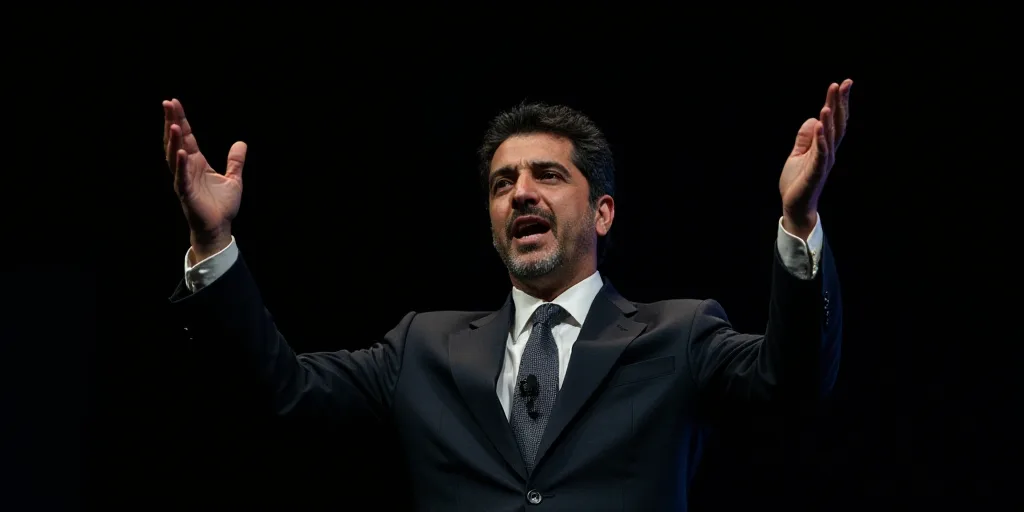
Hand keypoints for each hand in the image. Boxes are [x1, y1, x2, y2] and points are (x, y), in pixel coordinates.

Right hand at [162, 98, 246, 259]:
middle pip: (176, 141)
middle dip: (171, 122)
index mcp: (197, 162)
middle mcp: (187, 168)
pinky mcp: (187, 193)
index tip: (174, 102)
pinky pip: (182, 177)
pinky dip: (181, 165)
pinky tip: (181, 152)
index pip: (187, 136)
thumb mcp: (233, 179)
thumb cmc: (222, 206)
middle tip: (167, 103)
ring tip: (173, 124)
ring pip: (175, 156)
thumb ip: (235, 161)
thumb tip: (241, 143)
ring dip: (173, 141)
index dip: (181, 120)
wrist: (219, 227)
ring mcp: (184, 180)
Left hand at [779, 79, 852, 237]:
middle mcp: (828, 151)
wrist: (795, 207)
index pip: (834, 120)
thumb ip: (804, 138)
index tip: (843, 83)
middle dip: (840, 103)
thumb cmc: (798, 182)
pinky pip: (820, 153)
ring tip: (828, 103)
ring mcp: (823, 161)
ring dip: (830, 120)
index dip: (839, 102)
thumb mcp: (797, 154)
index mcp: (824, 146)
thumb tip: (813, 119)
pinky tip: (819, 126)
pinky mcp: (815, 172)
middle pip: (837, 124)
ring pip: (830, 137)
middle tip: (844, 83)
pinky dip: (820, 139)